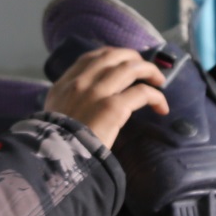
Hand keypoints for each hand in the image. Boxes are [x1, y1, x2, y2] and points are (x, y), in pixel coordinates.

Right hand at [44, 47, 168, 149]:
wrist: (56, 161)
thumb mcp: (53, 117)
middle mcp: (80, 83)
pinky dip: (156, 96)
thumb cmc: (56, 144)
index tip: (123, 62)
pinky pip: (142, 93)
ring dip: (150, 71)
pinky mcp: (113, 108)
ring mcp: (96, 93)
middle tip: (145, 68)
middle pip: (113, 55)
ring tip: (160, 81)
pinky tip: (161, 107)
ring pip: (131, 68)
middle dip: (134, 58)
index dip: (112, 55)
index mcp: (64, 85)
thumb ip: (67, 105)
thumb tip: (84, 105)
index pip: (91, 58)